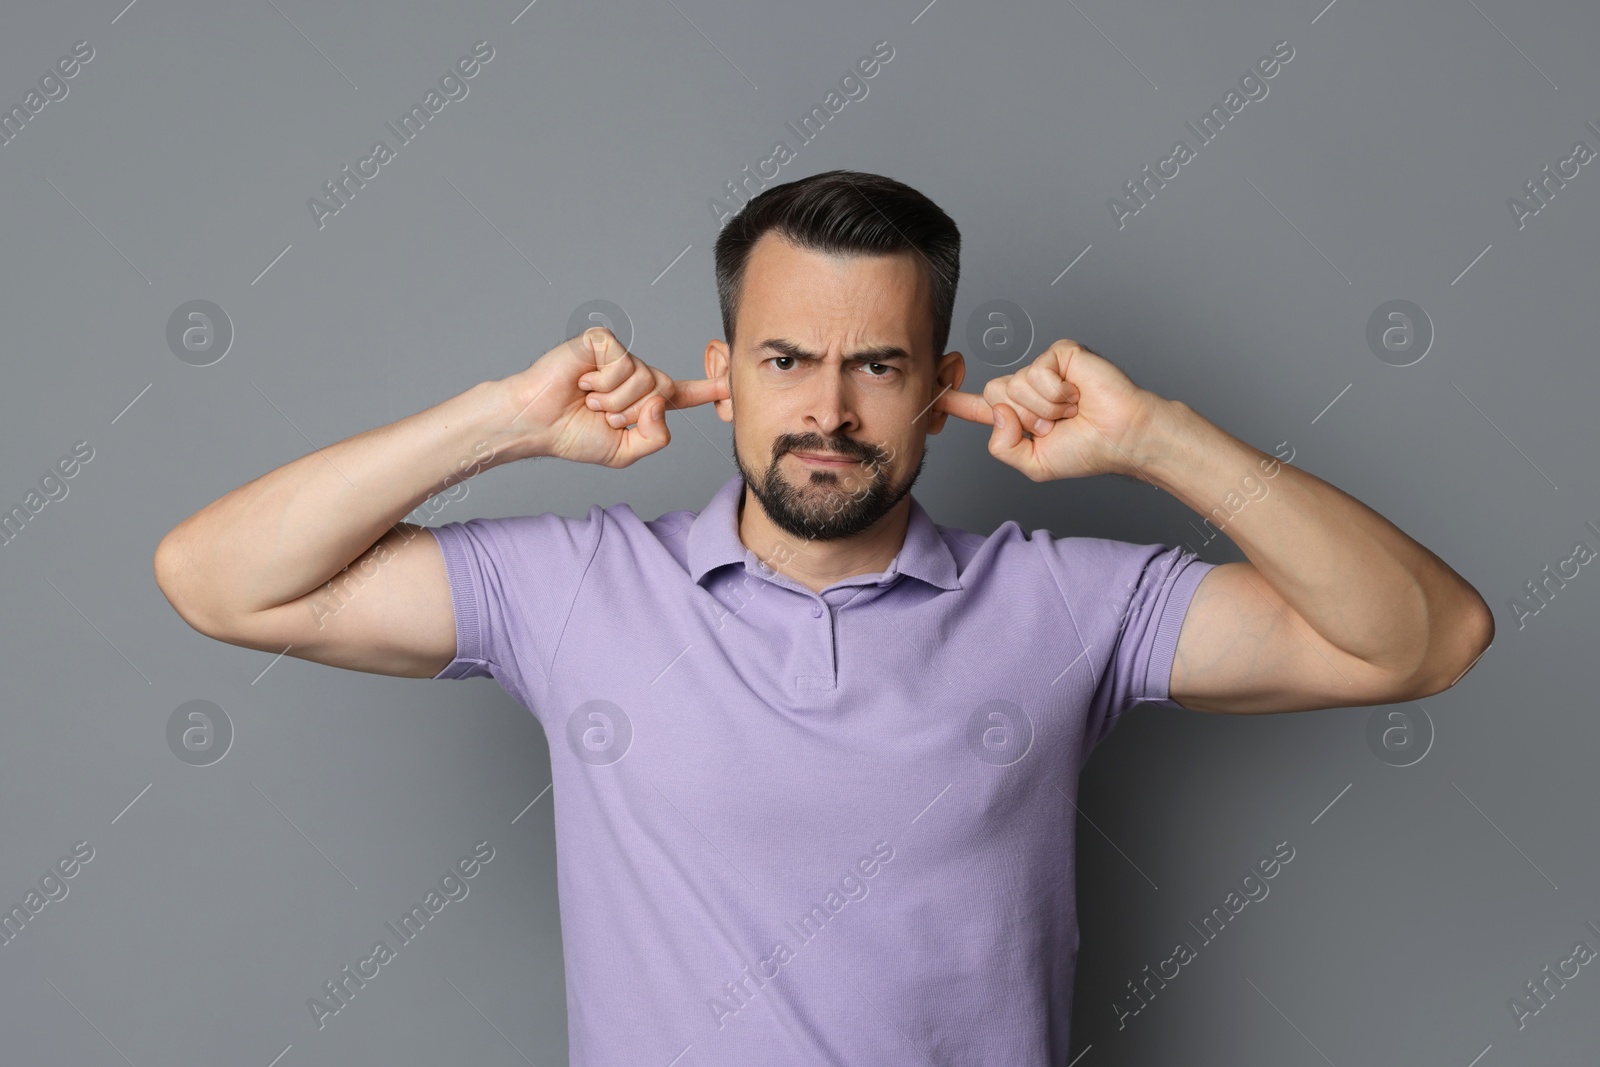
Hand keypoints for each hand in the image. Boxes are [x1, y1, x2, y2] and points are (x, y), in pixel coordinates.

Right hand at [502, 327, 728, 467]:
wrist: (537, 424)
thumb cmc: (573, 435)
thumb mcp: (624, 452)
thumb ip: (655, 438)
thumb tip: (660, 403)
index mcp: (643, 401)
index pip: (683, 395)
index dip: (709, 390)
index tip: (732, 385)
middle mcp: (635, 375)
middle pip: (663, 390)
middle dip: (631, 412)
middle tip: (601, 414)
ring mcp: (619, 357)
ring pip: (643, 379)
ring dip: (613, 401)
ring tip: (589, 400)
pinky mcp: (602, 343)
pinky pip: (623, 365)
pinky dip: (603, 383)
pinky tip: (582, 383)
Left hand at [933, 339, 1162, 481]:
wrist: (1122, 436)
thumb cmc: (1087, 450)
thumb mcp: (1034, 464)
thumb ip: (1003, 448)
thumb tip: (998, 411)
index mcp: (1020, 416)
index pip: (981, 407)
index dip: (957, 401)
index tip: (935, 393)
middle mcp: (1028, 389)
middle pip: (995, 393)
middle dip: (1025, 417)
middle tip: (1056, 424)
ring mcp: (1044, 369)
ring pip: (1016, 385)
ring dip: (1045, 408)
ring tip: (1071, 411)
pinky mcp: (1060, 354)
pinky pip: (1037, 372)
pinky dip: (1056, 392)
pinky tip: (1077, 395)